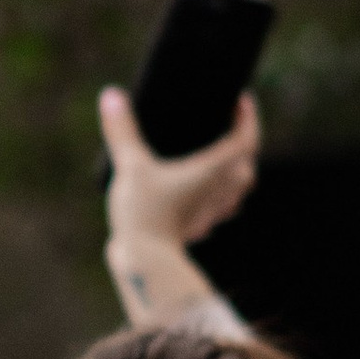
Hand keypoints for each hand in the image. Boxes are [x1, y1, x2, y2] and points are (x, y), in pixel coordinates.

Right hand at [100, 85, 259, 325]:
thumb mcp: (131, 168)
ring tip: (214, 154)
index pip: (247, 139)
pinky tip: (197, 189)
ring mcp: (212, 213)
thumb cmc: (146, 214)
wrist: (145, 264)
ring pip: (235, 188)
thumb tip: (111, 94)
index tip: (242, 100)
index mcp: (216, 171)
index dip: (249, 117)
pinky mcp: (197, 228)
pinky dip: (213, 193)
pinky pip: (216, 207)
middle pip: (246, 163)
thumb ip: (122, 130)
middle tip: (227, 123)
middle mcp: (222, 192)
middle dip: (241, 142)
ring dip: (232, 169)